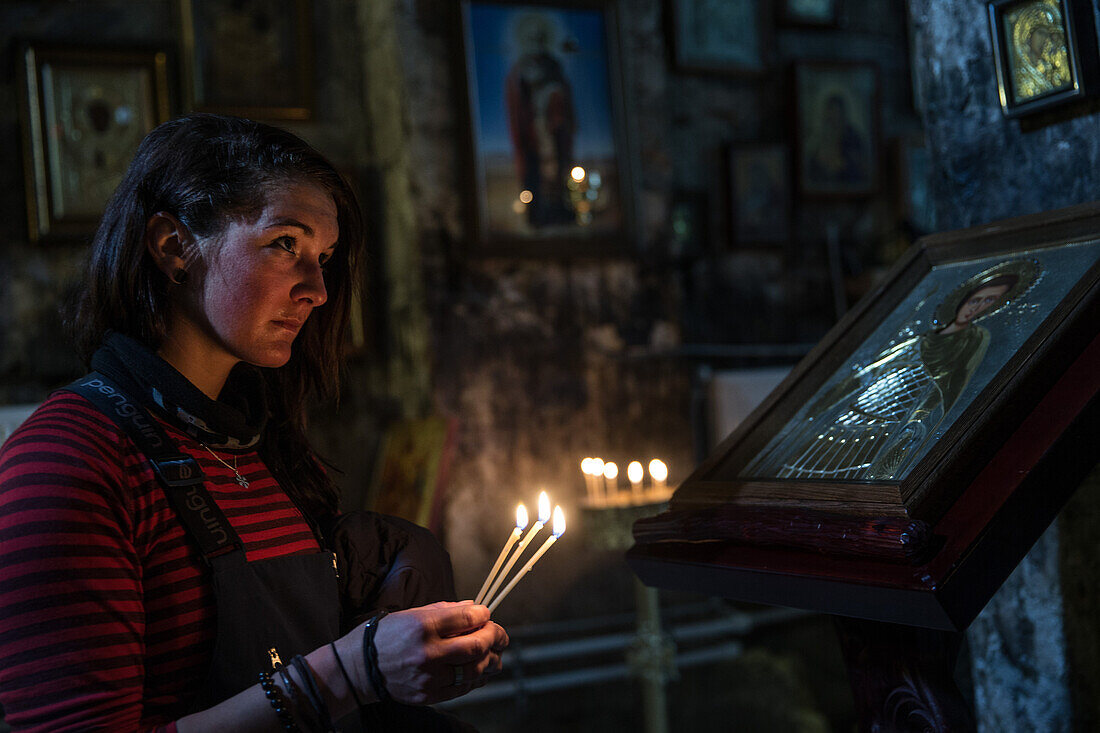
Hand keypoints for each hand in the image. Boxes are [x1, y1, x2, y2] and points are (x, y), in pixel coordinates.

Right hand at [372, 601, 508, 703]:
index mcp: (424, 626)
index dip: (484, 615)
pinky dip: (477, 678)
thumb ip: (446, 611)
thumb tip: (474, 608)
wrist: (360, 667)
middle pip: (477, 645)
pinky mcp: (429, 695)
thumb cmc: (387, 635)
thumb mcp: (413, 614)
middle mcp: (428, 652)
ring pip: (475, 670)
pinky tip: (481, 670)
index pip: (468, 618)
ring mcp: (430, 677)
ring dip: (491, 660)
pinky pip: (463, 688)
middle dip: (496, 637)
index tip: (487, 613)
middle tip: (500, 635)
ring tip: (495, 654)